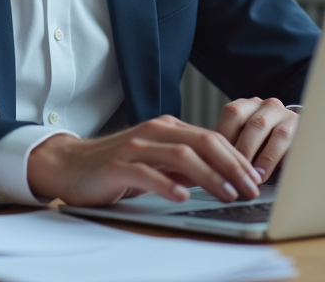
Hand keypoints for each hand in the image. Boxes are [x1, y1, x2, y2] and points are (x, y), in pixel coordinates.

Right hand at [26, 115, 263, 206]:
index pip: (212, 138)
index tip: (255, 179)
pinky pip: (146, 173)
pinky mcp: (117, 165)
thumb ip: (184, 164)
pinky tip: (182, 196)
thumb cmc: (116, 166)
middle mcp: (154, 132)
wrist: (69, 165)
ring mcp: (135, 146)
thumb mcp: (156, 162)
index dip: (238, 158)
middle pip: (204, 142)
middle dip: (232, 165)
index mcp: (168, 128)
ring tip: (227, 193)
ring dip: (209, 176)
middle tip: (250, 188)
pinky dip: (166, 184)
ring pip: (181, 155)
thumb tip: (222, 177)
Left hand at [215, 97, 298, 183]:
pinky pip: (294, 143)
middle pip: (255, 124)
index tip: (218, 160)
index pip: (232, 113)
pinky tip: (273, 175)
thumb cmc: (261, 145)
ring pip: (278, 133)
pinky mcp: (303, 130)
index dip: (225, 137)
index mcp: (247, 105)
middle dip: (245, 150)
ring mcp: (287, 116)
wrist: (295, 139)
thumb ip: (230, 148)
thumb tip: (211, 168)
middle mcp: (267, 106)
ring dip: (264, 158)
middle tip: (236, 173)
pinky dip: (279, 160)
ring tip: (256, 178)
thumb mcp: (244, 140)